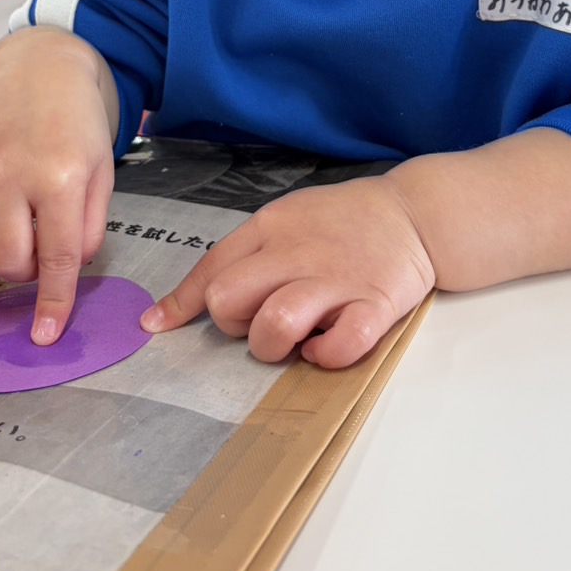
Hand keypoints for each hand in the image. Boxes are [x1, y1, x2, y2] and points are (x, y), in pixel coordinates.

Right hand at [0, 28, 117, 345]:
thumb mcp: (100, 173)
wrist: (42, 70)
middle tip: (25, 248)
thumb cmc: (73, 127)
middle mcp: (6, 170)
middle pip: (1, 260)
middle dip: (16, 271)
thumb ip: (87, 227)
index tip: (45, 335)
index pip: (55, 259)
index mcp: (59, 176)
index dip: (52, 303)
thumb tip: (63, 275)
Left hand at [140, 176, 435, 367]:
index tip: (156, 327)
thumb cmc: (341, 222)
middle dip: (234, 326)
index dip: (180, 303)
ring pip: (276, 324)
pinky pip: (340, 346)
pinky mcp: (374, 304)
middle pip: (229, 300)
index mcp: (271, 229)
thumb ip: (240, 256)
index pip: (211, 268)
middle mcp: (296, 253)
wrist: (413, 213)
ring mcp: (336, 279)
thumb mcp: (286, 219)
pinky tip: (329, 345)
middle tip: (261, 322)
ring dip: (275, 346)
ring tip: (294, 340)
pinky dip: (327, 357)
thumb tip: (184, 302)